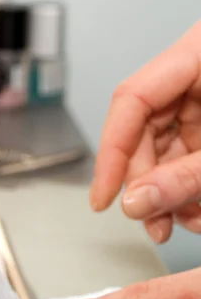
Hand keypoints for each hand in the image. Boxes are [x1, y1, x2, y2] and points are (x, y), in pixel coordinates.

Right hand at [91, 21, 200, 243]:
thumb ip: (189, 174)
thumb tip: (139, 202)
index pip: (131, 100)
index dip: (112, 153)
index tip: (106, 198)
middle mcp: (197, 76)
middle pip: (145, 130)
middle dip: (148, 184)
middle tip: (152, 222)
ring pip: (166, 150)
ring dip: (170, 193)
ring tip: (184, 221)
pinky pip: (190, 157)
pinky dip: (191, 188)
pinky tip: (198, 209)